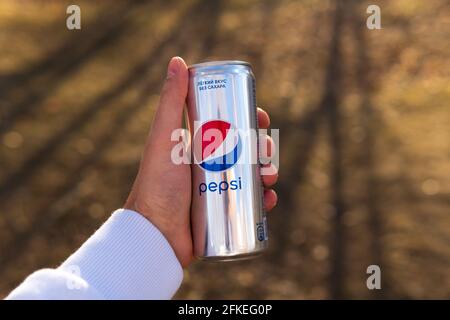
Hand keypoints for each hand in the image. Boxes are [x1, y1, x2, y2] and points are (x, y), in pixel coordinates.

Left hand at [124, 57, 277, 266]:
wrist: (154, 235)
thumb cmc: (156, 185)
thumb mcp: (164, 138)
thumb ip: (170, 101)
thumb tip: (178, 60)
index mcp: (196, 145)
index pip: (229, 125)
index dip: (249, 119)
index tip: (262, 118)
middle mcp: (208, 165)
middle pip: (245, 150)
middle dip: (263, 148)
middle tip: (267, 153)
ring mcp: (216, 189)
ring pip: (251, 175)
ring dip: (268, 172)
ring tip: (270, 177)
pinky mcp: (222, 213)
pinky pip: (249, 204)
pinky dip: (263, 201)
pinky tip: (268, 200)